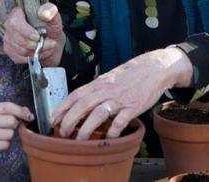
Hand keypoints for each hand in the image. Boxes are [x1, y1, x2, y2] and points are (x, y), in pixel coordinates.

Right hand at [0, 103, 33, 157]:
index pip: (9, 107)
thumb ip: (14, 111)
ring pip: (10, 134)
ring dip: (10, 136)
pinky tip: (0, 142)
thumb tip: (29, 114)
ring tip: (3, 135)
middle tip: (10, 127)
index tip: (30, 117)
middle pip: (11, 121)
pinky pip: (5, 145)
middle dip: (15, 125)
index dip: (22, 112)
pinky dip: (6, 144)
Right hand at [3, 4, 64, 66]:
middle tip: (50, 44)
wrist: (51, 42)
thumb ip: (51, 11)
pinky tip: (39, 53)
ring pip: (19, 50)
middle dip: (36, 45)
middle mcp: (9, 25)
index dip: (26, 31)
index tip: (37, 37)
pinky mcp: (9, 49)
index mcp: (18, 13)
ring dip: (36, 52)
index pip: (14, 22)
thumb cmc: (51, 28)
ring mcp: (8, 38)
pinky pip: (18, 58)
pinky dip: (31, 57)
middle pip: (18, 39)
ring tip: (47, 47)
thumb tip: (43, 13)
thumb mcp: (54, 18)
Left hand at [51, 47, 192, 139]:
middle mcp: (107, 89)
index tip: (53, 119)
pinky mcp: (134, 106)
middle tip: (63, 132)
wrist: (155, 68)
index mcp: (100, 82)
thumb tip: (82, 101)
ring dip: (86, 128)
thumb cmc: (132, 73)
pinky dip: (112, 131)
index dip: (62, 107)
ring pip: (98, 113)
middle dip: (69, 120)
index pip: (76, 94)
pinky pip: (120, 121)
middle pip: (83, 104)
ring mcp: (120, 98)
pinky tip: (108, 138)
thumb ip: (97, 88)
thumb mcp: (111, 77)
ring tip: (80, 140)